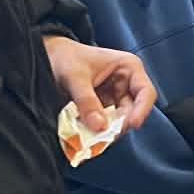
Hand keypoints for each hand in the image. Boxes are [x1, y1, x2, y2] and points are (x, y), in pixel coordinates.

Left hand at [42, 36, 156, 134]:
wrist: (48, 57)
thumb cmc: (65, 57)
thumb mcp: (75, 76)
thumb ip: (86, 101)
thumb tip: (99, 126)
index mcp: (128, 68)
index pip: (145, 92)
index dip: (142, 110)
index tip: (130, 125)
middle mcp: (125, 84)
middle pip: (132, 111)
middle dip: (118, 124)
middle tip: (103, 136)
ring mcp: (114, 97)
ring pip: (118, 120)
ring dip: (106, 130)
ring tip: (90, 136)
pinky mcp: (102, 108)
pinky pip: (104, 123)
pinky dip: (96, 130)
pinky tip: (85, 133)